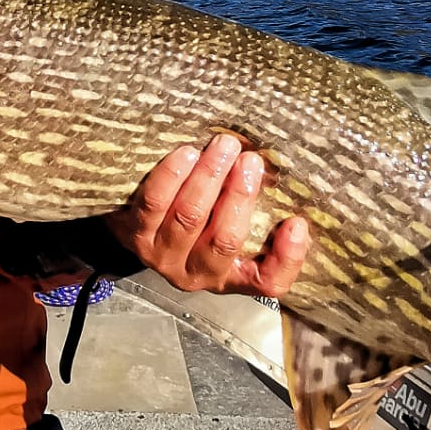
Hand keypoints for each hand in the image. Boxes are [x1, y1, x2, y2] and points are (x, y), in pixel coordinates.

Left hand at [109, 133, 308, 297]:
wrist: (133, 224)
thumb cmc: (196, 217)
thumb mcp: (231, 221)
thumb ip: (257, 209)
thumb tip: (277, 170)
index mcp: (233, 275)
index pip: (269, 282)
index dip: (287, 258)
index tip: (297, 223)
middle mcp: (199, 274)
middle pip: (225, 240)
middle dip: (240, 195)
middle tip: (250, 160)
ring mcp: (165, 258)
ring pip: (190, 217)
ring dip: (209, 177)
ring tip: (224, 147)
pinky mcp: (136, 236)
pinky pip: (155, 203)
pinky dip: (172, 176)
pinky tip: (187, 154)